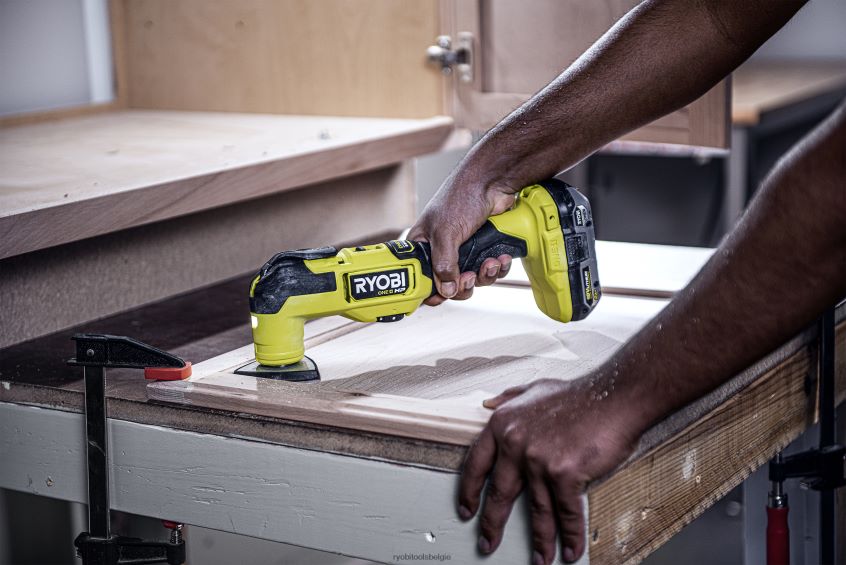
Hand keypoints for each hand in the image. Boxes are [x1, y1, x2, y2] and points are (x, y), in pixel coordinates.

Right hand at [407, 170, 518, 304]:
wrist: (492, 181)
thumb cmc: (460, 196)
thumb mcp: (445, 233)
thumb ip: (443, 265)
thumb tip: (447, 290)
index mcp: (423, 246)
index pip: (420, 279)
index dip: (431, 291)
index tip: (443, 294)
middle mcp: (442, 251)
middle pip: (449, 286)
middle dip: (463, 285)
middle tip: (469, 277)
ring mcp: (464, 251)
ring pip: (472, 280)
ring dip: (484, 276)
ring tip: (490, 263)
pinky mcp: (483, 250)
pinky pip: (489, 271)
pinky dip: (497, 268)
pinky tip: (500, 258)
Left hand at [458, 377, 640, 563]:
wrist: (613, 396)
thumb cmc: (578, 394)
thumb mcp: (534, 388)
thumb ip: (508, 398)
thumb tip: (487, 404)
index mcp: (503, 424)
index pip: (476, 464)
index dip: (469, 490)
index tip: (467, 508)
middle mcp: (515, 442)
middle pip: (499, 493)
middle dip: (492, 524)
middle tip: (487, 542)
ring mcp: (537, 459)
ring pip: (535, 510)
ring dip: (538, 540)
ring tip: (538, 558)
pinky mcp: (563, 473)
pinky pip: (565, 512)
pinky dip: (569, 535)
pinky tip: (569, 549)